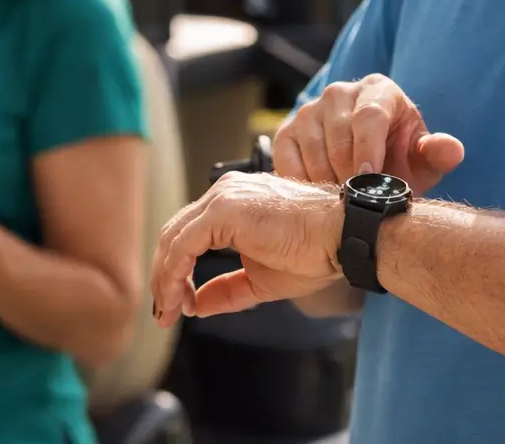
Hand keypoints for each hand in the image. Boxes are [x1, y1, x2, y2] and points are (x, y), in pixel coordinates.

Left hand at [151, 172, 342, 327]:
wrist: (340, 235)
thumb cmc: (313, 251)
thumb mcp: (260, 279)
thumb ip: (227, 289)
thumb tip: (197, 305)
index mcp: (233, 202)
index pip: (188, 234)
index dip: (176, 271)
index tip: (179, 304)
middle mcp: (224, 192)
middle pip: (174, 234)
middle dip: (164, 277)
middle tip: (165, 312)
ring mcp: (222, 197)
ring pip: (173, 238)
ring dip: (165, 279)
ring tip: (168, 311)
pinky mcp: (224, 209)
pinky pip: (184, 245)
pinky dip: (174, 274)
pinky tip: (179, 299)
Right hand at [274, 73, 463, 195]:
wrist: (368, 160)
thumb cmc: (400, 158)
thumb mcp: (422, 159)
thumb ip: (437, 154)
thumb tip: (452, 149)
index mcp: (379, 90)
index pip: (369, 116)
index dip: (368, 150)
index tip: (369, 180)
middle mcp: (340, 92)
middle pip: (339, 136)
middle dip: (350, 175)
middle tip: (362, 204)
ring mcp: (310, 110)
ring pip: (313, 150)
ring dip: (328, 183)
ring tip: (346, 203)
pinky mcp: (287, 130)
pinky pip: (288, 161)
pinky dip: (303, 184)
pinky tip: (321, 196)